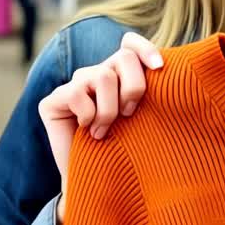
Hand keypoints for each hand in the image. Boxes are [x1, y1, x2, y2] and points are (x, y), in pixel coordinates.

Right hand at [37, 32, 161, 219]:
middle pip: (123, 57)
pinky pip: (77, 94)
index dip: (145, 48)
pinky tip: (88, 131)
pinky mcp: (52, 100)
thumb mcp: (145, 122)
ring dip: (110, 109)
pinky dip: (88, 116)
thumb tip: (171, 72)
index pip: (130, 43)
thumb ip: (153, 97)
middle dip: (134, 87)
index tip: (160, 67)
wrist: (94, 182)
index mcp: (120, 75)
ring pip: (103, 76)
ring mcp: (74, 84)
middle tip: (130, 114)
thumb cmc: (125, 152)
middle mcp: (98, 74)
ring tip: (105, 131)